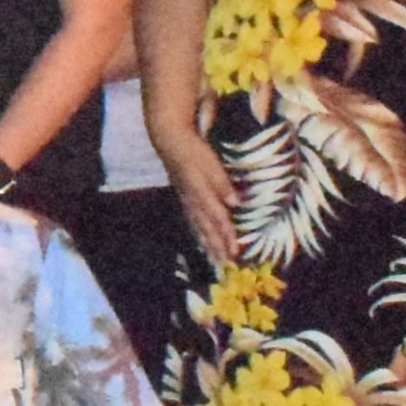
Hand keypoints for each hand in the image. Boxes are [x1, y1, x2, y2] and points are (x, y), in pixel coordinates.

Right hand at [166, 129, 244, 266]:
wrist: (168, 140)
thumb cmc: (193, 149)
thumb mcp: (210, 163)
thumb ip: (222, 183)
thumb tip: (236, 203)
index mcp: (200, 193)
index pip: (217, 218)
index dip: (227, 236)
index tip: (235, 252)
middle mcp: (193, 201)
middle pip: (207, 228)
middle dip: (217, 247)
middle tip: (226, 264)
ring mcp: (186, 201)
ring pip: (198, 227)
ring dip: (207, 244)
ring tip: (215, 259)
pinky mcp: (183, 198)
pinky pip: (191, 221)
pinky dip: (198, 234)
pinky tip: (201, 241)